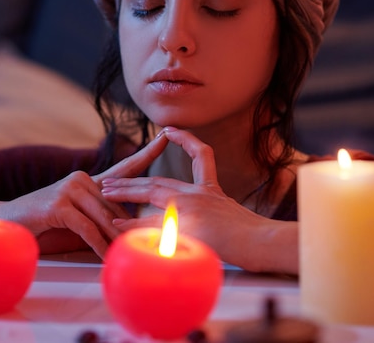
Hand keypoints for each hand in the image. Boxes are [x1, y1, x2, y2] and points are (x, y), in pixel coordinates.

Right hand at [0, 132, 168, 258]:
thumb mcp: (80, 218)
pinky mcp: (59, 205)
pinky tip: (107, 256)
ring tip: (130, 254)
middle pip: (117, 205)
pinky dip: (98, 244)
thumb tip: (128, 230)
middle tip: (149, 241)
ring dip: (116, 240)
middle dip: (129, 227)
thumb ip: (101, 217)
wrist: (11, 223)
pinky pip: (87, 228)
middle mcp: (83, 179)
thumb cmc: (49, 225)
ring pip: (104, 217)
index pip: (126, 166)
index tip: (167, 136)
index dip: (147, 152)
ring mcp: (70, 189)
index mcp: (91, 180)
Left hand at [101, 127, 298, 273]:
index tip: (169, 131)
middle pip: (160, 180)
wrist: (267, 243)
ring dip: (126, 192)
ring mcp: (193, 206)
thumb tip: (204, 223)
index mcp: (212, 190)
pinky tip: (115, 225)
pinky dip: (132, 225)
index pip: (201, 156)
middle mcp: (200, 193)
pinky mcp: (189, 223)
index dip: (185, 140)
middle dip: (133, 179)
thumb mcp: (234, 220)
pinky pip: (152, 223)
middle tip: (111, 179)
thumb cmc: (259, 238)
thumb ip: (214, 216)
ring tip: (106, 192)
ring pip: (153, 192)